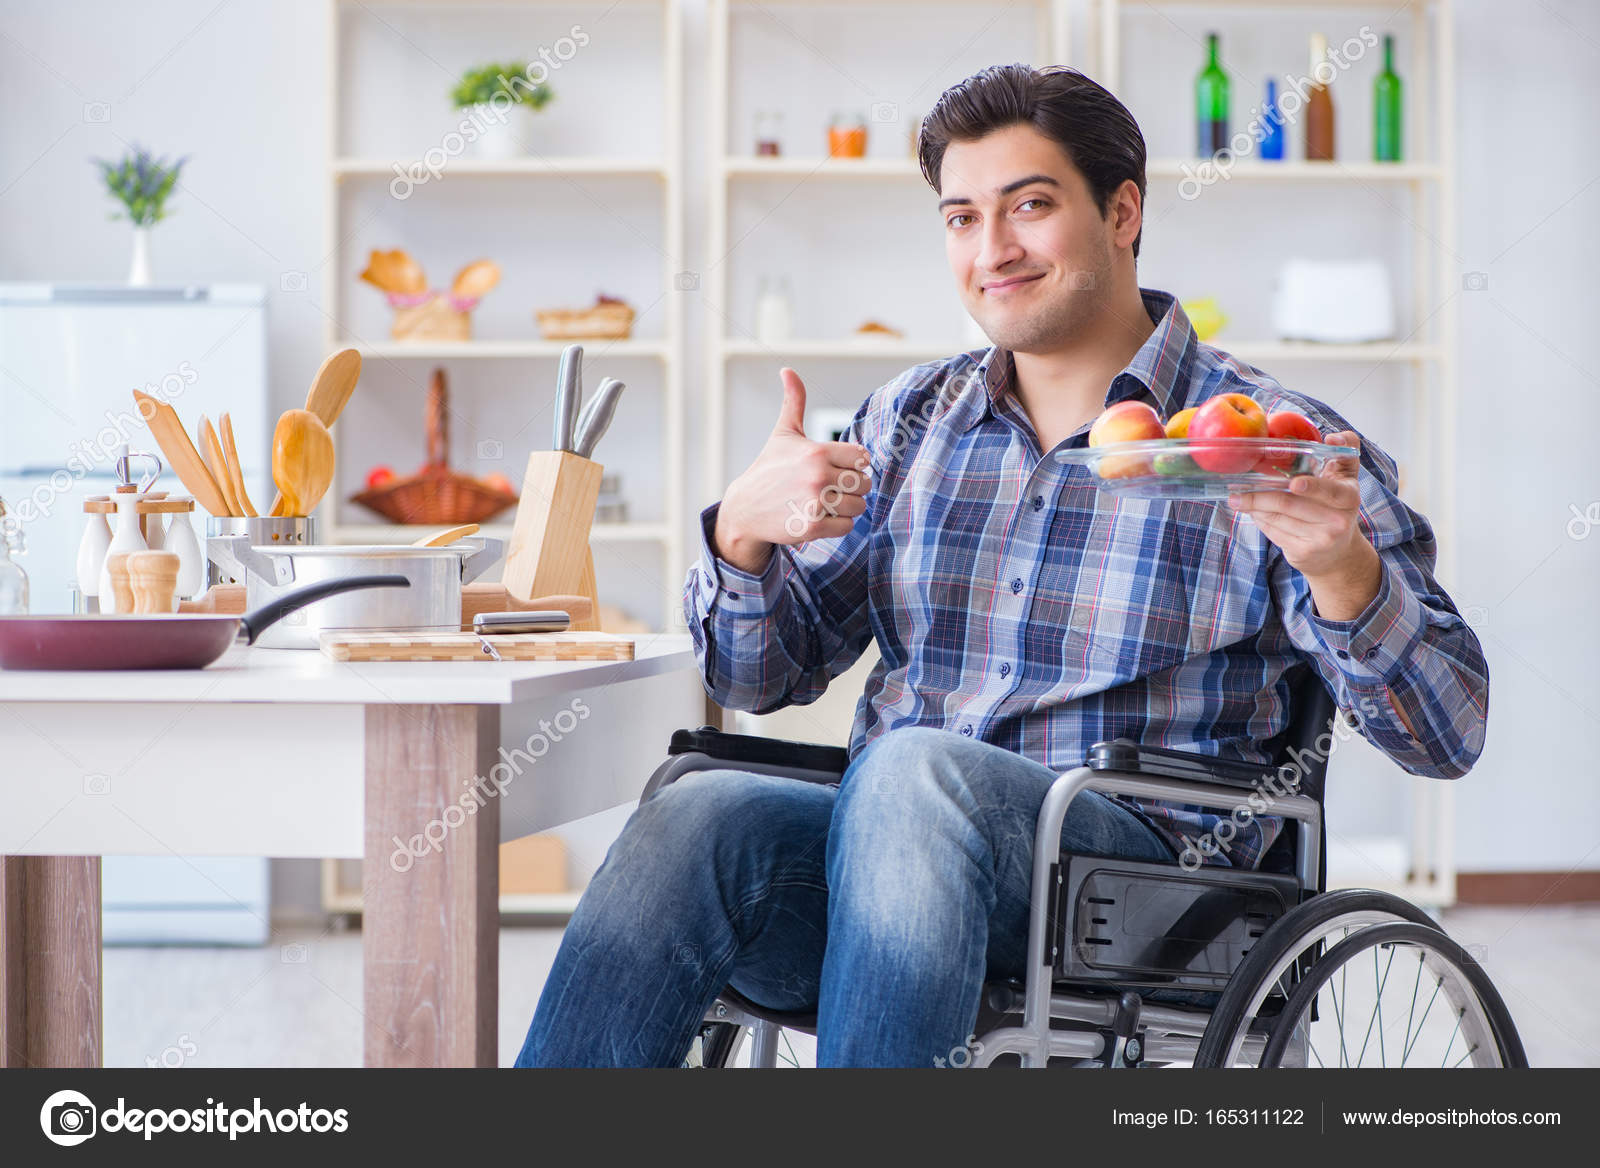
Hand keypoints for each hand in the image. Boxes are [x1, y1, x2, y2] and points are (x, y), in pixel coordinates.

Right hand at [714, 368, 871, 574]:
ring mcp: (815, 502)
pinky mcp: (812, 527)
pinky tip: (818, 517)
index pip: (862, 458)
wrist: (744, 509)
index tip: (836, 468)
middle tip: (829, 488)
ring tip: (823, 502)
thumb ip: (794, 402)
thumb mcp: (783, 434)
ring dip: (845, 507)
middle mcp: (818, 476)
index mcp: (817, 451)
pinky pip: (846, 527)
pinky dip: (837, 525)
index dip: (853, 464)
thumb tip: (788, 370)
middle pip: (865, 484)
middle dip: (852, 487)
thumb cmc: (768, 469)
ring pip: (858, 506)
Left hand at [1229, 430, 1380, 619]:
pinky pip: (1273, 532)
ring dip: (1253, 507)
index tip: (1294, 483)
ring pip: (1276, 518)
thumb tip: (1333, 437)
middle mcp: (1337, 521)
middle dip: (1259, 496)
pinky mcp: (1302, 553)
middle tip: (1236, 491)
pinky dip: (1259, 519)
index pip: (1329, 490)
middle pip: (1290, 504)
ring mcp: (1320, 540)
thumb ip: (1345, 450)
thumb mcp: (1347, 476)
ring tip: (1237, 499)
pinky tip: (1253, 511)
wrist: (1338, 553)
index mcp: (1348, 497)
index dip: (1312, 486)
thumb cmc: (1337, 504)